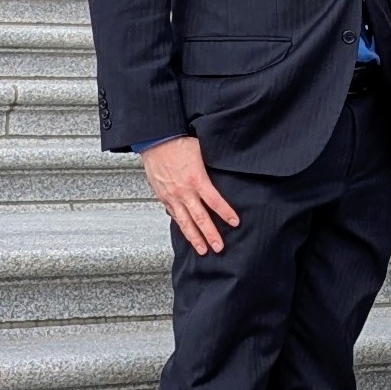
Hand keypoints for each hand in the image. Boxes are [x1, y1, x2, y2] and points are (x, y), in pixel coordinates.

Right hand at [140, 135, 238, 253]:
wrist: (156, 140)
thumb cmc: (180, 143)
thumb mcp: (203, 152)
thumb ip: (212, 168)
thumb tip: (225, 175)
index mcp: (196, 179)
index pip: (214, 202)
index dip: (225, 213)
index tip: (234, 223)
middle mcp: (183, 192)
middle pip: (199, 218)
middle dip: (210, 235)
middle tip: (218, 247)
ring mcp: (171, 196)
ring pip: (184, 222)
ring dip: (194, 237)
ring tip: (202, 249)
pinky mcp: (162, 196)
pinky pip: (173, 214)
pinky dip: (180, 225)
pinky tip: (186, 232)